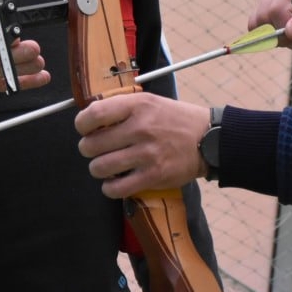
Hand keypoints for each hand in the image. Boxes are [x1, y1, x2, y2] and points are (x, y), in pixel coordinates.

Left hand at [75, 94, 209, 198]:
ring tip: (106, 166)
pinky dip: (109, 188)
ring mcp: (146, 154)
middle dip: (88, 149)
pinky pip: (116, 189)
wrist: (209, 139)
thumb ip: (123, 108)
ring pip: (100, 168)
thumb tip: (91, 118)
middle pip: (91, 145)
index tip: (84, 129)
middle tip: (96, 149)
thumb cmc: (176, 119)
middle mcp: (140, 129)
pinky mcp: (153, 177)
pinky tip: (115, 182)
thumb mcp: (151, 102)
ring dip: (98, 169)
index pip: (93, 114)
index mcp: (138, 106)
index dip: (81, 124)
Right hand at [249, 0, 291, 55]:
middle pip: (263, 16)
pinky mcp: (262, 11)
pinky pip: (255, 30)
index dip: (285, 27)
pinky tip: (286, 35)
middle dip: (281, 33)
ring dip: (275, 37)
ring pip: (256, 23)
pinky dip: (269, 38)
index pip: (276, 8)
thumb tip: (289, 31)